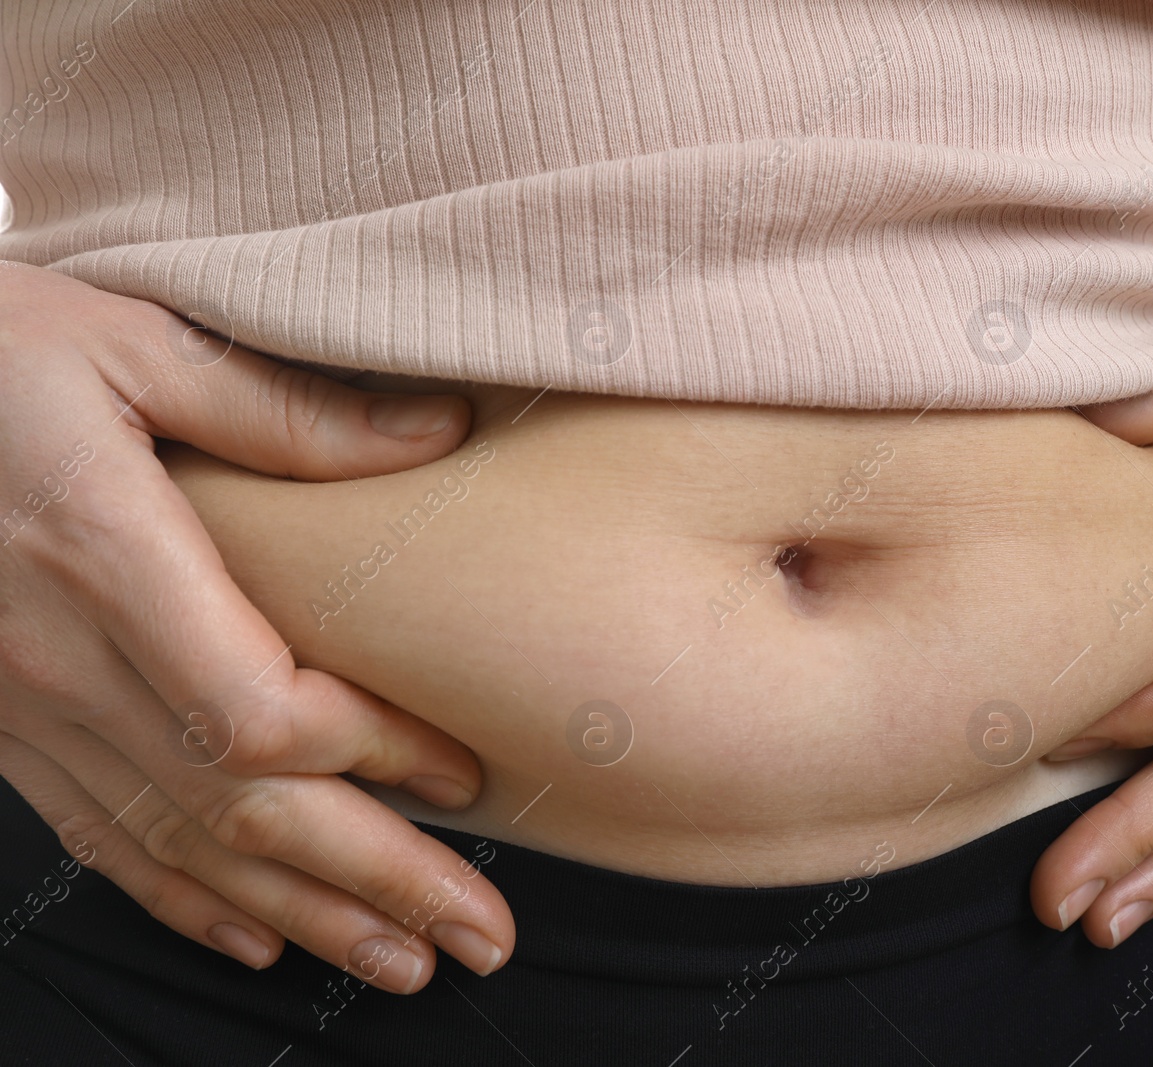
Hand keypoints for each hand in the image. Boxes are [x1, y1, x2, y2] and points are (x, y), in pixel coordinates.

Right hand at [0, 262, 512, 991]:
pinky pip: (96, 833)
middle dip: (374, 880)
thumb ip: (285, 411)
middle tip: (480, 934)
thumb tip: (438, 432)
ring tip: (401, 961)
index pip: (258, 710)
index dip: (371, 754)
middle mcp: (59, 656)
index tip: (461, 771)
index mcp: (106, 557)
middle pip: (239, 804)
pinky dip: (182, 896)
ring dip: (301, 913)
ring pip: (177, 842)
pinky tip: (258, 934)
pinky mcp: (1, 723)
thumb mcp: (135, 343)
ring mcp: (20, 705)